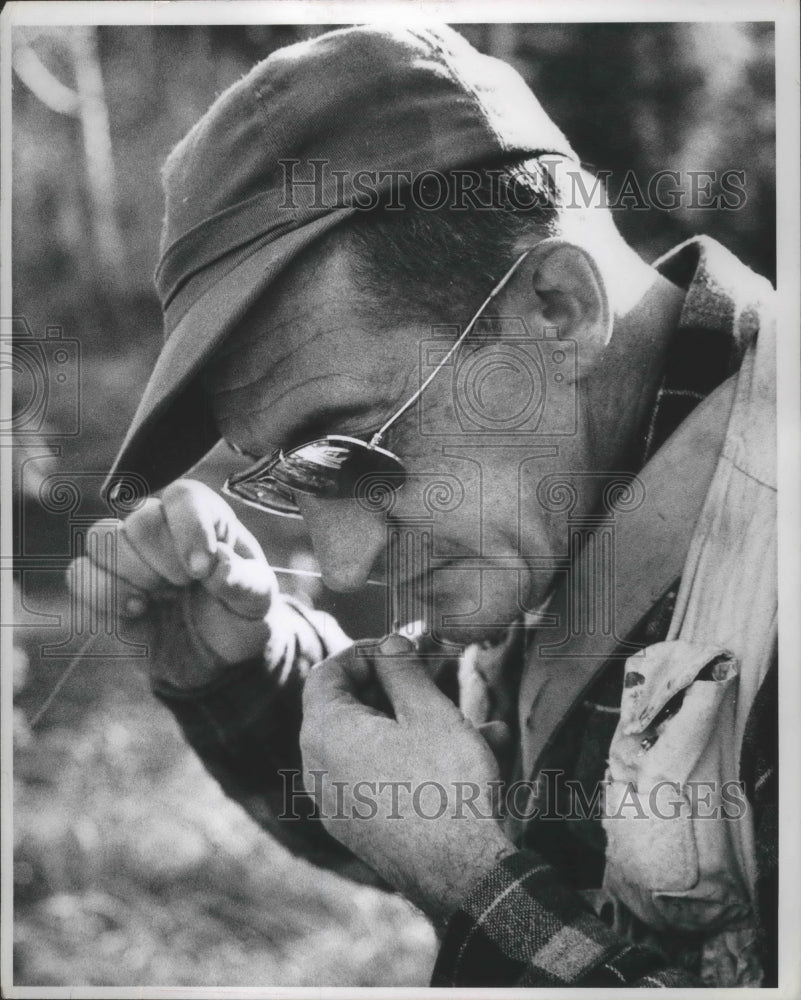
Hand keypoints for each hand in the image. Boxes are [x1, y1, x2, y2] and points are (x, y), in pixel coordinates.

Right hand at [68, 479, 280, 687]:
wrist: (214, 657)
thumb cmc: (237, 616)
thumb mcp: (258, 602)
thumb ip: (244, 582)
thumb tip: (219, 565)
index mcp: (204, 517)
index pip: (183, 497)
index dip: (189, 530)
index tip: (201, 570)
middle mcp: (161, 527)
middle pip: (140, 520)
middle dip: (163, 561)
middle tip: (184, 586)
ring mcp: (127, 554)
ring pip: (101, 538)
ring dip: (131, 575)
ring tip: (156, 599)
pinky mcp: (102, 584)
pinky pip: (80, 573)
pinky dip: (104, 594)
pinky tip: (136, 610)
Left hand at [300, 634, 516, 922]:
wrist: (463, 875)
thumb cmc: (444, 783)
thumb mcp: (428, 709)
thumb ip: (401, 668)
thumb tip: (389, 643)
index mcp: (325, 734)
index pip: (326, 674)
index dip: (363, 651)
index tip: (402, 646)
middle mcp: (319, 771)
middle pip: (348, 709)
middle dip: (397, 689)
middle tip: (436, 677)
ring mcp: (338, 806)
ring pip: (375, 745)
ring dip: (420, 725)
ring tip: (478, 721)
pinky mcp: (361, 831)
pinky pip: (382, 779)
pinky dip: (417, 760)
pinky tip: (474, 757)